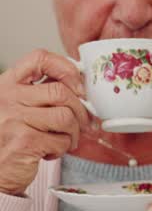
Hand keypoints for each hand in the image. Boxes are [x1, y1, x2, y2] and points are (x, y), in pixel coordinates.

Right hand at [0, 49, 90, 194]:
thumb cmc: (9, 139)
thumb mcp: (18, 108)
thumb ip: (40, 94)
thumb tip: (81, 86)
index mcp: (6, 84)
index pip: (39, 58)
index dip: (66, 67)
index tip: (78, 86)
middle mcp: (7, 98)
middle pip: (61, 92)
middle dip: (81, 110)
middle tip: (84, 124)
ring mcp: (13, 118)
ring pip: (66, 116)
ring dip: (74, 132)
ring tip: (66, 140)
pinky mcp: (24, 141)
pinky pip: (61, 140)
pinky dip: (63, 148)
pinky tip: (50, 152)